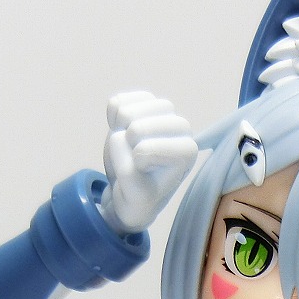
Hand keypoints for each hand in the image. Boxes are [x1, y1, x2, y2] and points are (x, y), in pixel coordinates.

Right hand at [99, 91, 196, 234]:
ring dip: (118, 133)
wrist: (130, 185)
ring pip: (126, 113)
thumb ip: (128, 172)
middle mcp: (180, 127)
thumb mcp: (135, 196)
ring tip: (127, 146)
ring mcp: (161, 112)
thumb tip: (121, 135)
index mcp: (187, 152)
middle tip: (133, 161)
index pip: (149, 149)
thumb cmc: (138, 196)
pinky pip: (118, 102)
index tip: (144, 174)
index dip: (138, 163)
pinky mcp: (142, 102)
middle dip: (125, 150)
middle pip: (137, 129)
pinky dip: (111, 118)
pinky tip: (120, 129)